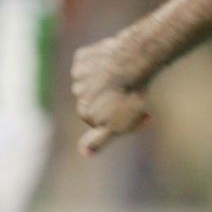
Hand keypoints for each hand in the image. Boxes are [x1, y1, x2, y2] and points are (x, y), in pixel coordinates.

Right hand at [71, 30, 155, 154]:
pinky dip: (104, 63)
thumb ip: (98, 141)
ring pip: (94, 80)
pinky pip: (92, 62)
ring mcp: (78, 75)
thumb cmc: (129, 96)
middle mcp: (77, 95)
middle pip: (95, 100)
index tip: (134, 111)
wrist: (130, 62)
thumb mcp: (117, 126)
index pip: (100, 119)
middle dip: (111, 98)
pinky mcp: (82, 57)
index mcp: (84, 113)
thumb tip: (84, 153)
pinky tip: (116, 62)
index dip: (117, 116)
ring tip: (126, 77)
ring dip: (108, 80)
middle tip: (131, 93)